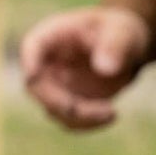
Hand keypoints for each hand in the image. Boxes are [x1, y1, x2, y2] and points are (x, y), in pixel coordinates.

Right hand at [19, 6, 150, 130]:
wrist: (126, 47)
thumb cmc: (119, 31)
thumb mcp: (121, 33)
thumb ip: (113, 47)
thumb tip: (104, 70)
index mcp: (51, 36)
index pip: (32, 47)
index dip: (29, 62)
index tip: (33, 76)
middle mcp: (46, 62)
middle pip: (36, 86)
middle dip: (62, 103)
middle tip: (101, 109)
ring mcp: (55, 84)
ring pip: (51, 108)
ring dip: (80, 117)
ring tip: (111, 112)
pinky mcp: (68, 102)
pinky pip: (68, 120)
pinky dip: (87, 123)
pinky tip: (111, 114)